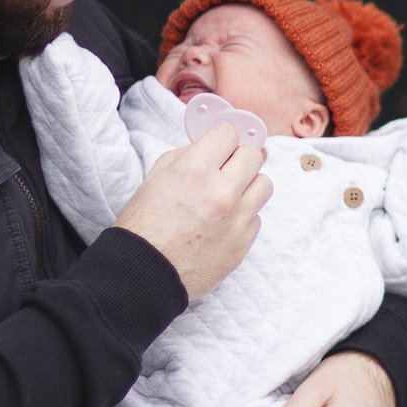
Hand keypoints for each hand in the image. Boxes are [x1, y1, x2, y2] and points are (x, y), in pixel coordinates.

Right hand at [112, 121, 269, 299]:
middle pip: (253, 155)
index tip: (219, 145)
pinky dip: (244, 216)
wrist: (143, 274)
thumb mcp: (155, 178)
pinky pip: (256, 217)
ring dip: (249, 185)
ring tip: (230, 194)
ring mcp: (236, 219)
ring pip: (264, 184)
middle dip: (238, 157)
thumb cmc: (143, 226)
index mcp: (195, 170)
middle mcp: (222, 192)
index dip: (222, 138)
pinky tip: (223, 222)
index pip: (229, 133)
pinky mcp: (242, 244)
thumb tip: (211, 145)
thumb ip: (187, 156)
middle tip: (227, 167)